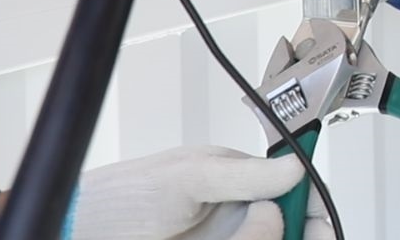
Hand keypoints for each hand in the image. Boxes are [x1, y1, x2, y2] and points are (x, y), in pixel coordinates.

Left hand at [68, 145, 303, 239]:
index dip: (312, 209)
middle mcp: (237, 217)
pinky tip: (225, 237)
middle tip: (282, 235)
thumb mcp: (188, 177)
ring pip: (264, 237)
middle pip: (286, 228)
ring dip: (257, 237)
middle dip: (292, 233)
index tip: (319, 226)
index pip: (293, 191)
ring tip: (227, 236)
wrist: (81, 233)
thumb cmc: (124, 197)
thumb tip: (294, 167)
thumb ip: (243, 174)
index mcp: (239, 182)